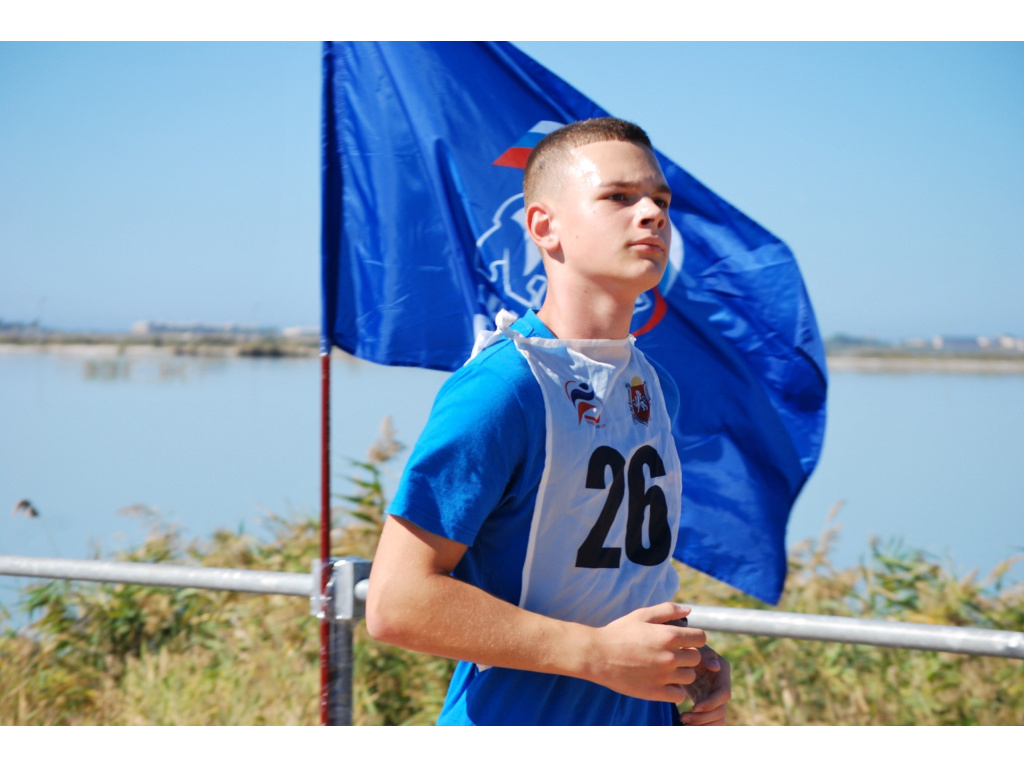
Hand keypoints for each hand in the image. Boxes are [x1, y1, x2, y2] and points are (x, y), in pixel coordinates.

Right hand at [583, 602, 707, 702]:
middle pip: (696, 658)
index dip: (693, 638)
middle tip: (671, 654)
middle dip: (687, 654)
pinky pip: (679, 695)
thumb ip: (667, 610)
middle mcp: (670, 657)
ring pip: (689, 677)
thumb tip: (689, 609)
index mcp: (669, 636)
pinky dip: (674, 689)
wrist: (597, 655)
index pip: (700, 638)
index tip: (683, 640)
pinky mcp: (655, 692)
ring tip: (665, 668)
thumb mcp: (642, 615)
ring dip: (681, 672)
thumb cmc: (619, 632)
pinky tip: (662, 681)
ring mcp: (663, 676)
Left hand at [679, 644, 730, 724]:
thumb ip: (704, 655)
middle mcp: (722, 686)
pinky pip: (710, 721)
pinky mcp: (707, 703)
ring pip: (718, 719)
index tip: (694, 708)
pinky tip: (686, 725)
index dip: (711, 703)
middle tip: (683, 718)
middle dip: (703, 718)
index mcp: (722, 672)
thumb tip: (715, 667)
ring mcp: (715, 696)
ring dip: (702, 725)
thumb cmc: (686, 648)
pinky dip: (700, 726)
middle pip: (721, 711)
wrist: (678, 654)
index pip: (724, 694)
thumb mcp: (694, 647)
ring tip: (683, 722)